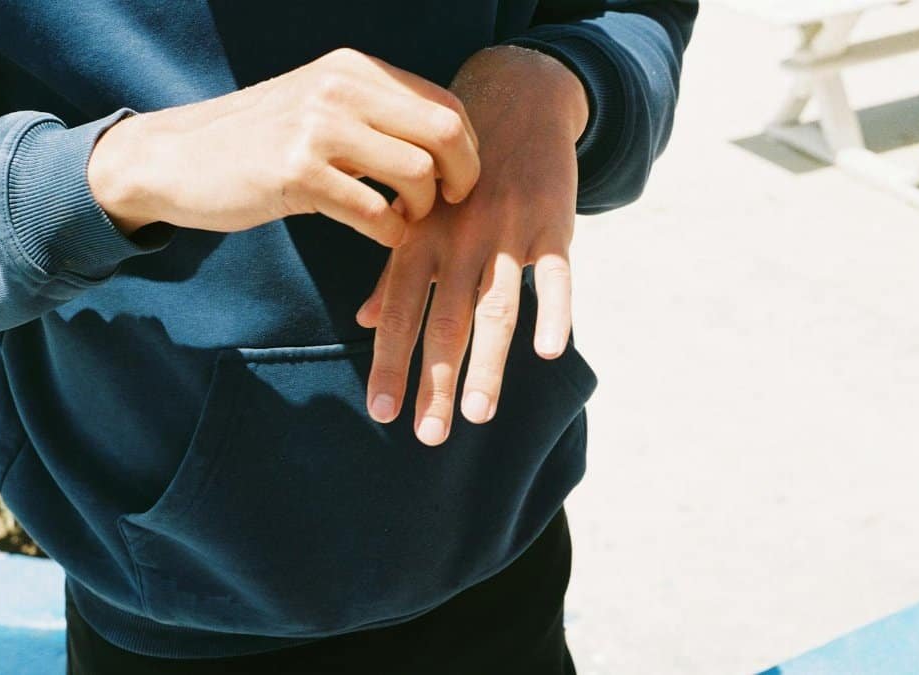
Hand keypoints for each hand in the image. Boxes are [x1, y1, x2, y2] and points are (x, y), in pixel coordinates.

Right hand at [87, 48, 481, 247]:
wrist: (176, 159)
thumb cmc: (257, 142)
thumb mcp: (318, 107)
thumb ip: (374, 113)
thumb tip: (445, 142)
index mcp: (353, 69)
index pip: (446, 103)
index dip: (467, 150)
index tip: (456, 181)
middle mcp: (341, 88)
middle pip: (445, 133)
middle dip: (461, 178)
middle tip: (445, 205)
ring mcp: (318, 128)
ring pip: (416, 173)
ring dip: (421, 210)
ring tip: (402, 221)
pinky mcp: (296, 173)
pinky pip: (374, 211)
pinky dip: (390, 233)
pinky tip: (379, 234)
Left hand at [355, 45, 588, 445]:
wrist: (514, 105)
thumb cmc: (456, 177)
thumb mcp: (418, 215)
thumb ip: (395, 272)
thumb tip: (363, 322)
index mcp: (419, 242)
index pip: (398, 314)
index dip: (389, 364)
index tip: (381, 412)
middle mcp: (458, 241)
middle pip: (445, 322)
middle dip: (435, 382)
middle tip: (429, 436)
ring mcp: (506, 234)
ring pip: (496, 308)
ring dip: (487, 364)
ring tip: (477, 415)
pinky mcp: (553, 226)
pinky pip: (555, 275)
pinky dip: (554, 310)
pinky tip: (549, 352)